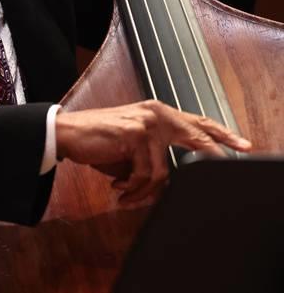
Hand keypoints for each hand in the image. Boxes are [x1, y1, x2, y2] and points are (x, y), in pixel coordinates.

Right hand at [55, 99, 251, 204]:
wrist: (68, 132)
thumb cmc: (98, 141)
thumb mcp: (132, 148)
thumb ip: (155, 155)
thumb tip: (169, 179)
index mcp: (157, 112)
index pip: (195, 121)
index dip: (219, 133)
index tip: (240, 144)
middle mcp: (156, 112)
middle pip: (197, 135)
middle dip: (214, 153)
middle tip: (230, 159)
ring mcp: (147, 122)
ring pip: (164, 170)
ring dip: (144, 190)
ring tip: (128, 194)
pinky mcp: (136, 134)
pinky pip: (146, 174)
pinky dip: (133, 189)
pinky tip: (119, 189)